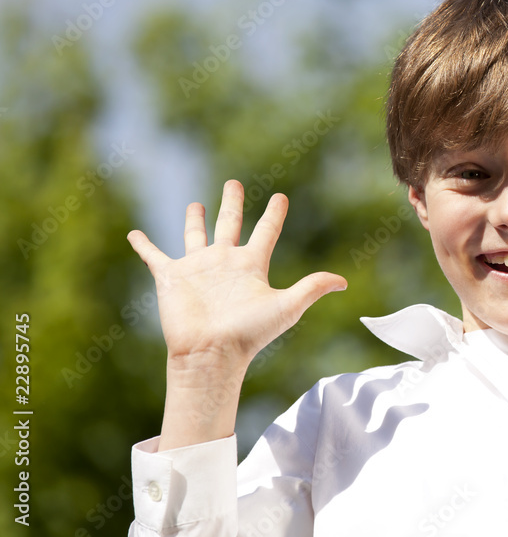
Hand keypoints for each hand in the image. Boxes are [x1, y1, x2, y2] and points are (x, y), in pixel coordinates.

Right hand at [127, 180, 347, 372]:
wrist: (211, 353)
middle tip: (234, 183)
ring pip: (196, 235)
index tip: (281, 197)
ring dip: (195, 219)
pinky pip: (154, 256)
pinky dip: (143, 245)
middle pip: (230, 224)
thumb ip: (312, 288)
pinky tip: (134, 233)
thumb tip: (343, 283)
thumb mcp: (287, 306)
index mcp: (251, 265)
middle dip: (233, 203)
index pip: (266, 231)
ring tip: (196, 203)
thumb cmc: (249, 333)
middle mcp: (225, 262)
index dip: (274, 214)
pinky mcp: (172, 278)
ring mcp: (198, 269)